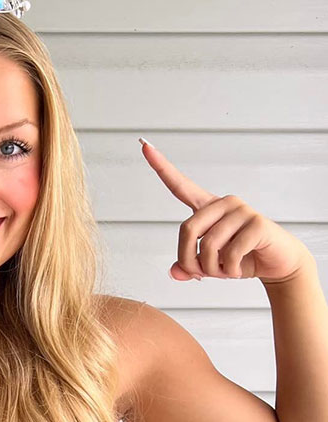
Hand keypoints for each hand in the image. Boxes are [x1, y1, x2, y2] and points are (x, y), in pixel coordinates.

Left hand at [139, 138, 313, 282]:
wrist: (277, 263)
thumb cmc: (241, 258)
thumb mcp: (210, 265)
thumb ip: (189, 266)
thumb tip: (175, 272)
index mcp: (207, 207)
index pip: (180, 186)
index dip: (161, 167)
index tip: (144, 146)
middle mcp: (223, 203)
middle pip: (187, 229)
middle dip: (188, 260)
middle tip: (199, 275)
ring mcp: (241, 210)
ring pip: (208, 246)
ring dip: (212, 269)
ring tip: (225, 272)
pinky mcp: (257, 223)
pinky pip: (230, 253)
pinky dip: (229, 270)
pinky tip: (238, 270)